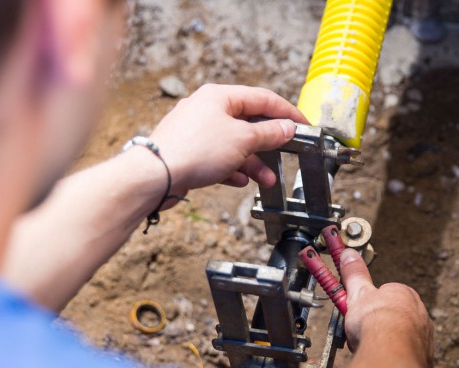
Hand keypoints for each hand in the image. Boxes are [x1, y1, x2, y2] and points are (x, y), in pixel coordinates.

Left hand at [149, 84, 306, 196]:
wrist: (156, 175)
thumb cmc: (194, 150)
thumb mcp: (243, 139)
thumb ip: (269, 133)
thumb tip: (286, 128)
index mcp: (220, 96)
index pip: (262, 99)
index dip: (286, 112)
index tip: (302, 125)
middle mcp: (207, 109)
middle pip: (248, 123)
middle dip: (268, 144)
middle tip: (285, 156)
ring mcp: (196, 131)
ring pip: (234, 144)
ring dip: (253, 162)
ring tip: (266, 180)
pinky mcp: (189, 151)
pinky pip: (218, 158)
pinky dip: (232, 168)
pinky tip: (240, 180)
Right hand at [340, 249, 433, 367]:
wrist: (390, 351)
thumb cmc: (377, 321)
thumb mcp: (358, 293)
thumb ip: (355, 274)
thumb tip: (348, 255)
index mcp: (404, 293)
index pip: (387, 294)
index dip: (370, 304)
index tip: (360, 310)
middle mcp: (419, 311)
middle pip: (395, 314)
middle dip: (381, 321)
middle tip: (363, 329)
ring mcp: (423, 334)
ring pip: (403, 334)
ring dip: (389, 337)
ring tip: (372, 344)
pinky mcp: (424, 354)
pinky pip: (407, 350)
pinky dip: (396, 351)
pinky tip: (384, 354)